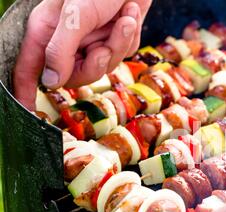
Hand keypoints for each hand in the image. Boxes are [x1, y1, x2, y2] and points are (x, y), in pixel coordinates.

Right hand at [13, 0, 151, 108]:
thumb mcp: (75, 15)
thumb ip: (60, 49)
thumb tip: (52, 82)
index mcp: (47, 31)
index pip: (30, 68)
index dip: (27, 90)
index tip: (29, 112)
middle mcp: (68, 40)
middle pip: (76, 76)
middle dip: (95, 63)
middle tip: (103, 46)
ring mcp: (92, 41)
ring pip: (104, 67)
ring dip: (117, 44)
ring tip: (123, 19)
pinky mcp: (114, 40)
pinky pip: (122, 54)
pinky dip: (128, 37)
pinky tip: (129, 15)